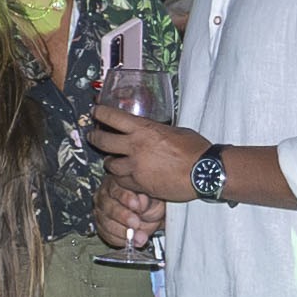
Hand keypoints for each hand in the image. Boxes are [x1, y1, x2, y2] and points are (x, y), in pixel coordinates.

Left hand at [82, 107, 203, 201]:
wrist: (204, 172)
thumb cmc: (195, 149)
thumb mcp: (174, 130)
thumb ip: (156, 130)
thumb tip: (150, 130)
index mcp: (144, 129)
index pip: (112, 116)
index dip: (100, 113)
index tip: (95, 111)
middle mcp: (135, 146)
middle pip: (102, 140)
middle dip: (94, 137)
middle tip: (93, 136)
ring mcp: (136, 167)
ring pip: (110, 164)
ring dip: (110, 162)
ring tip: (112, 161)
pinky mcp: (140, 185)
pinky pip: (122, 181)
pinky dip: (122, 179)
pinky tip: (125, 177)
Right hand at [91, 174, 170, 257]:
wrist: (150, 217)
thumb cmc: (151, 204)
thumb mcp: (155, 198)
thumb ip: (147, 199)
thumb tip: (141, 202)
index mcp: (118, 182)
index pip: (117, 189)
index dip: (126, 198)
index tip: (137, 206)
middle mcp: (106, 196)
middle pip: (108, 207)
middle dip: (123, 217)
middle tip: (136, 224)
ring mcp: (102, 212)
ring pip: (106, 223)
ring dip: (123, 232)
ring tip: (138, 237)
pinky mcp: (102, 227)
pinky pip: (106, 235)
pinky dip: (120, 240)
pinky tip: (131, 241)